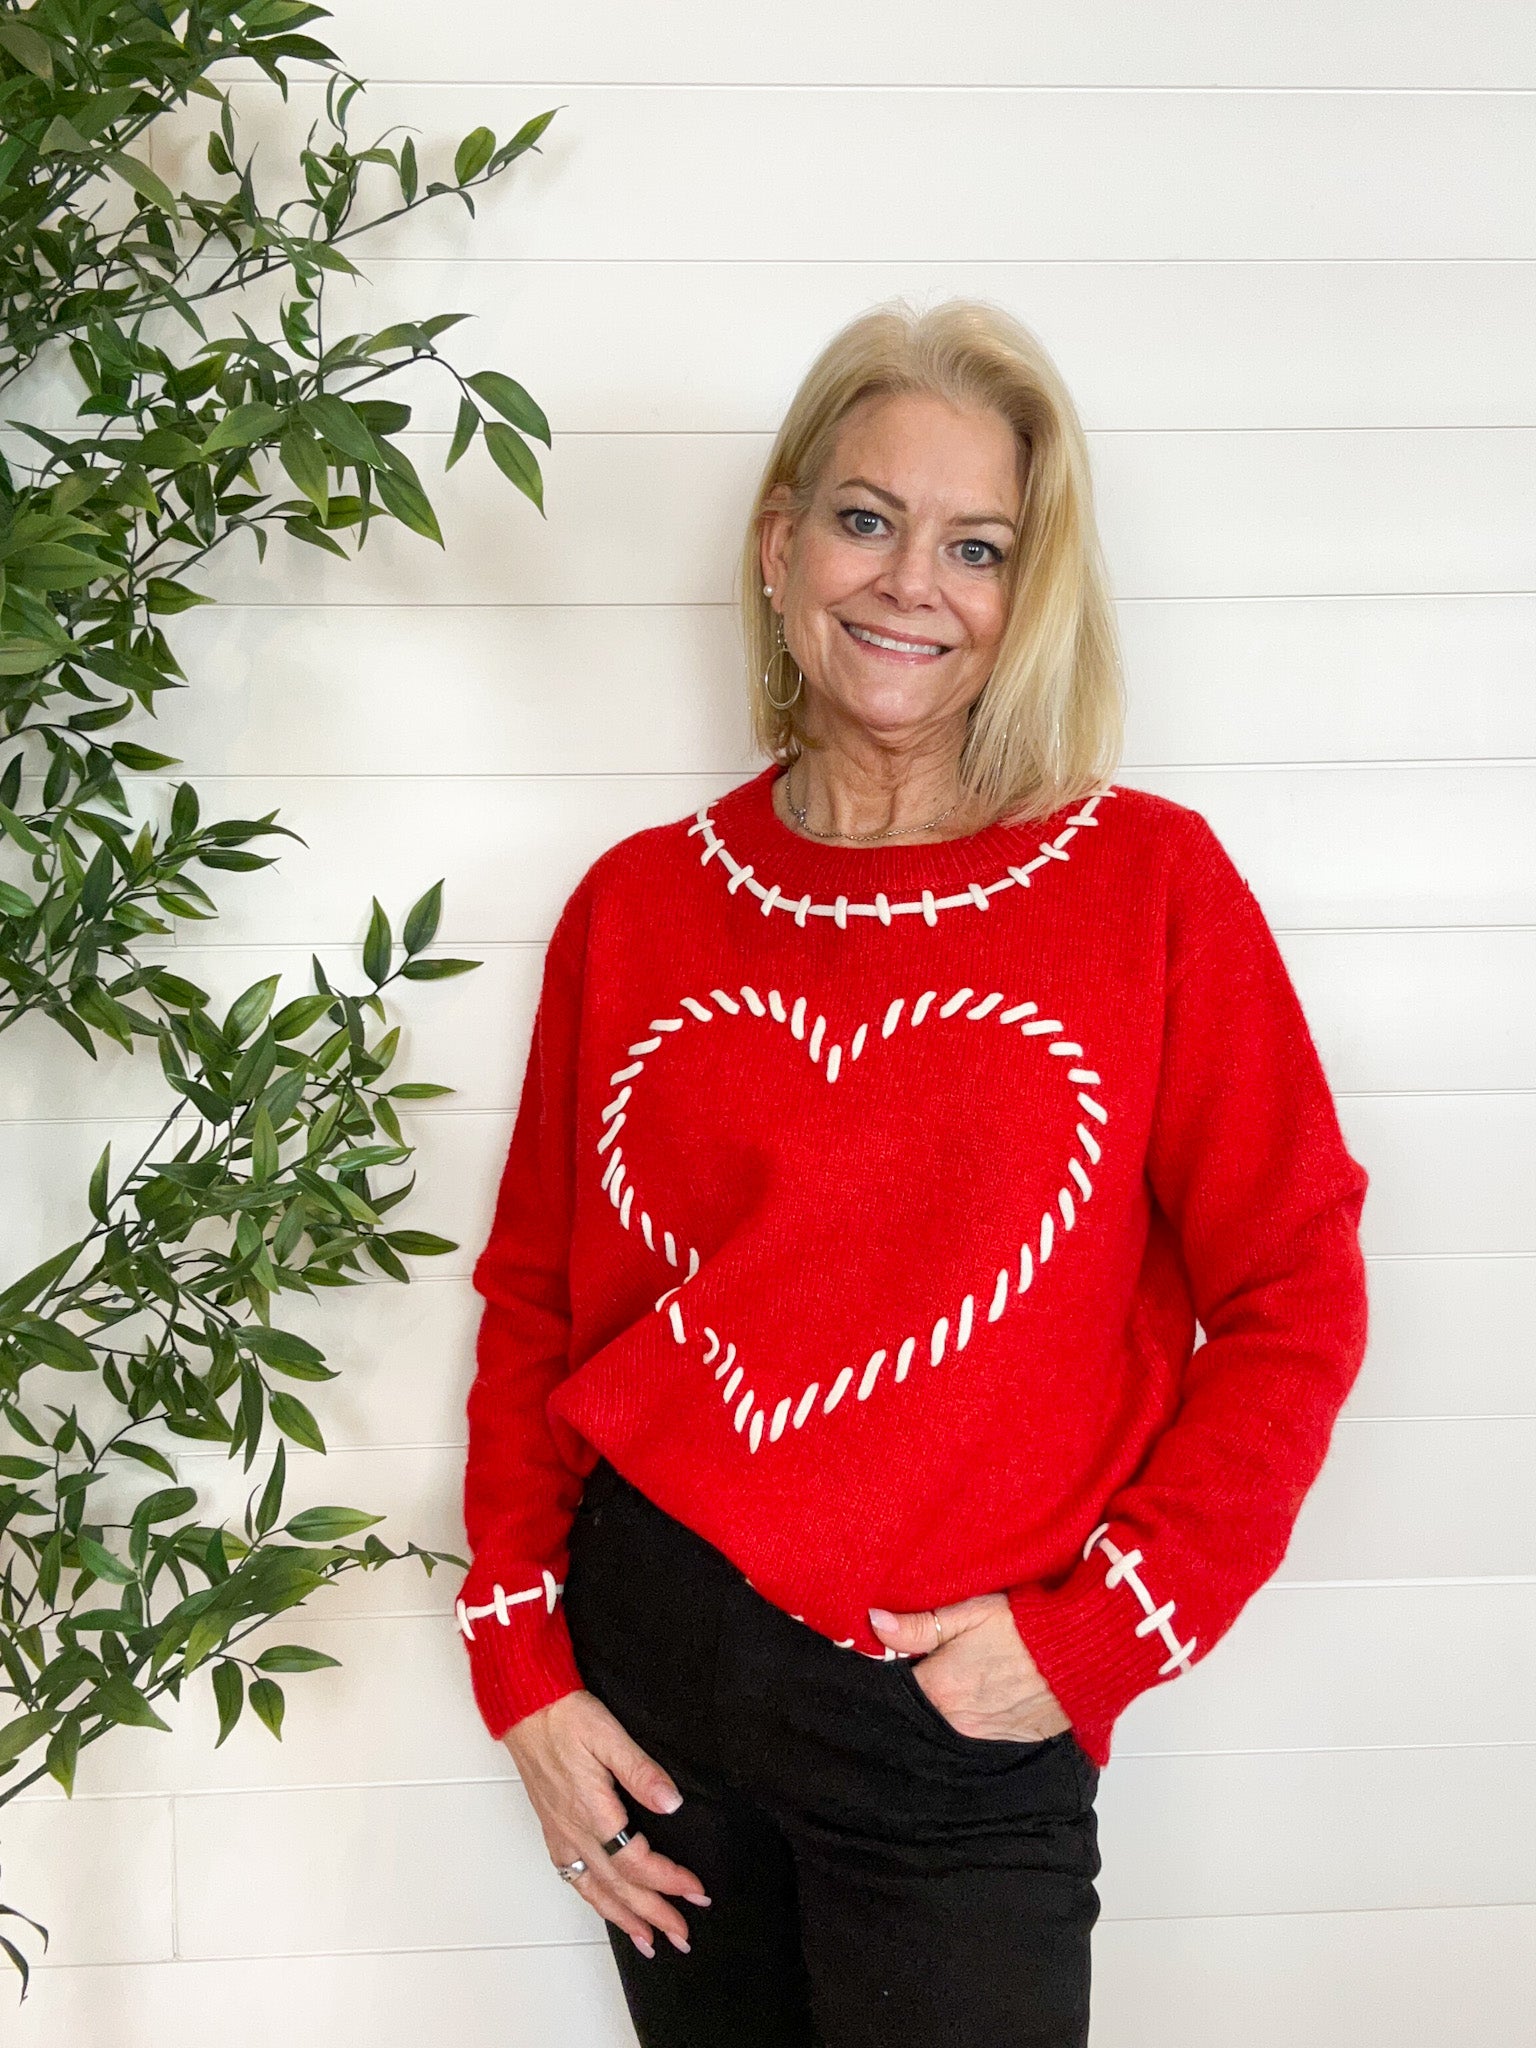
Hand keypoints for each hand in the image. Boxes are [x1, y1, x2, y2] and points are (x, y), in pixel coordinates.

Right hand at [502, 1688, 710, 1958]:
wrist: (525, 1708)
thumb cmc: (565, 1716)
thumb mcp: (609, 1734)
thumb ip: (641, 1771)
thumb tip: (672, 1803)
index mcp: (592, 1812)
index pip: (636, 1862)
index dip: (668, 1881)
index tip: (697, 1891)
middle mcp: (574, 1831)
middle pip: (618, 1887)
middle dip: (653, 1914)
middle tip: (683, 1936)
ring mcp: (560, 1834)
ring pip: (594, 1890)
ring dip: (624, 1919)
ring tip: (649, 1943)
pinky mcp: (552, 1828)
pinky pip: (574, 1877)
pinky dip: (594, 1900)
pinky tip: (605, 1906)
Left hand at [869, 1593, 1072, 1741]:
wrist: (1081, 1654)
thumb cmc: (1024, 1627)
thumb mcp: (968, 1613)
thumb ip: (917, 1626)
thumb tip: (874, 1624)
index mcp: (939, 1689)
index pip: (900, 1684)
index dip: (904, 1663)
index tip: (913, 1649)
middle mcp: (956, 1721)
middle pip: (926, 1704)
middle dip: (930, 1682)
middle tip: (946, 1655)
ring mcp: (984, 1734)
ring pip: (953, 1717)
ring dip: (956, 1698)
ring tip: (973, 1668)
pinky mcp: (1010, 1738)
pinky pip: (982, 1726)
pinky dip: (982, 1710)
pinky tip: (994, 1686)